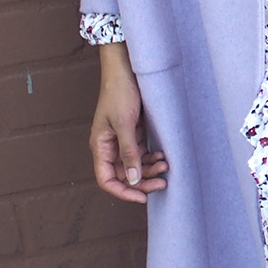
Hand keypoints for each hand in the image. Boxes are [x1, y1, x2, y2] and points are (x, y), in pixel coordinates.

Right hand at [89, 42, 169, 202]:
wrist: (126, 70)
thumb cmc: (119, 93)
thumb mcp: (124, 124)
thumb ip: (129, 153)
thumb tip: (133, 179)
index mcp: (101, 147)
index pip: (107, 180)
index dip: (123, 192)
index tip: (142, 198)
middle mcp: (110, 148)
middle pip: (124, 176)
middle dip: (143, 182)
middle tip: (163, 183)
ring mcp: (122, 142)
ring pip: (135, 166)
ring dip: (151, 169)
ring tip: (167, 165)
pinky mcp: (133, 134)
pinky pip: (142, 154)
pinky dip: (152, 157)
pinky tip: (164, 154)